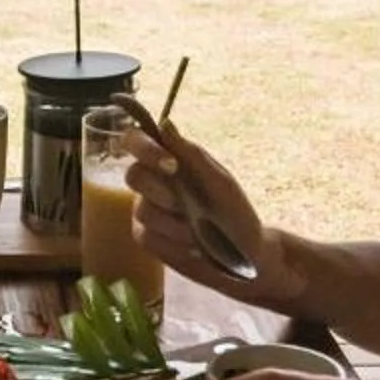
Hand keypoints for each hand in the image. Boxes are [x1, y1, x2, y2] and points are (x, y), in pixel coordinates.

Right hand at [115, 109, 296, 307]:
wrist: (245, 256)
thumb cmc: (235, 212)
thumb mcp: (220, 181)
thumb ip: (191, 155)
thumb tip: (164, 122)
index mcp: (170, 160)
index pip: (136, 141)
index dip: (144, 148)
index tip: (171, 165)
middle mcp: (153, 182)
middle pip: (133, 175)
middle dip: (163, 192)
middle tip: (187, 205)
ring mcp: (146, 211)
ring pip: (143, 210)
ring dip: (175, 223)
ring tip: (200, 232)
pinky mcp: (147, 238)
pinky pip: (147, 235)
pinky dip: (174, 241)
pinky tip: (193, 246)